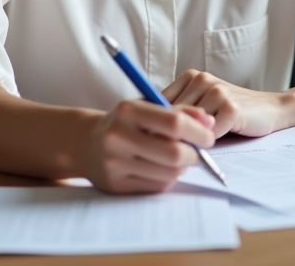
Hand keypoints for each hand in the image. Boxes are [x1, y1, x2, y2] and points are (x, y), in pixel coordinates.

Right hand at [80, 99, 214, 193]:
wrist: (85, 143)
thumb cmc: (125, 122)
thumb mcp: (148, 107)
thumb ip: (180, 111)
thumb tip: (209, 122)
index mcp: (127, 111)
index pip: (174, 123)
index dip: (198, 132)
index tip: (208, 136)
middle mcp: (118, 137)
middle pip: (174, 153)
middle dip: (194, 155)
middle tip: (198, 152)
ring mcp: (114, 164)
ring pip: (169, 173)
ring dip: (182, 168)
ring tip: (176, 158)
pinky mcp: (116, 185)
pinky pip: (157, 186)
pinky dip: (167, 179)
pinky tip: (160, 168)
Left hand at [163, 70, 293, 137]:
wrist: (271, 108)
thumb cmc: (232, 112)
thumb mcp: (203, 105)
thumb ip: (180, 111)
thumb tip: (148, 130)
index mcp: (191, 77)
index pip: (158, 102)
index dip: (155, 124)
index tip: (152, 140)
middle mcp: (202, 79)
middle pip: (171, 116)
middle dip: (172, 136)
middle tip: (175, 149)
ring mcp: (217, 91)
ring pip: (189, 126)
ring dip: (192, 141)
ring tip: (199, 145)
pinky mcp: (231, 107)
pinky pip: (209, 134)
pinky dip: (210, 143)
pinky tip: (217, 141)